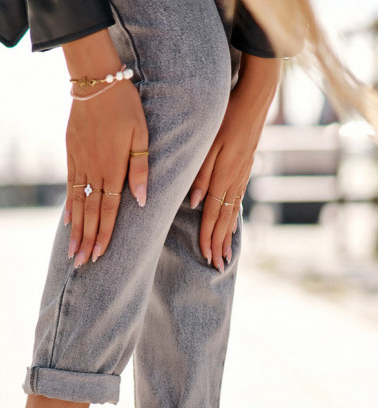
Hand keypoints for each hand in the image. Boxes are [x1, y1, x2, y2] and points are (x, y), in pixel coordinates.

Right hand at [62, 31, 148, 267]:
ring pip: (77, 205)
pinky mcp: (71, 155)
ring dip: (75, 230)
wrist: (95, 80)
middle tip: (82, 264)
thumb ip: (140, 168)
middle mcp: (93, 171)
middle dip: (87, 240)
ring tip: (71, 252)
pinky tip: (67, 222)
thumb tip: (141, 200)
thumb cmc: (125, 106)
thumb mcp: (141, 134)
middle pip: (90, 213)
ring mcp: (79, 164)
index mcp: (112, 169)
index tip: (99, 255)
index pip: (108, 210)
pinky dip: (69, 207)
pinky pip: (69, 187)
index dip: (104, 234)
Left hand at [189, 54, 281, 271]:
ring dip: (227, 236)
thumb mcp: (209, 143)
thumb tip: (195, 203)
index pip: (213, 215)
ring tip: (225, 255)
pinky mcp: (245, 171)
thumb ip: (201, 174)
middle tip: (215, 265)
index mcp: (224, 177)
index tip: (205, 256)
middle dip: (218, 244)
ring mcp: (242, 177)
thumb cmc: (227, 117)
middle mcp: (235, 181)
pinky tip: (231, 227)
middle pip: (224, 220)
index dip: (208, 237)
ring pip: (232, 214)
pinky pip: (237, 202)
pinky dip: (233, 219)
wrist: (255, 100)